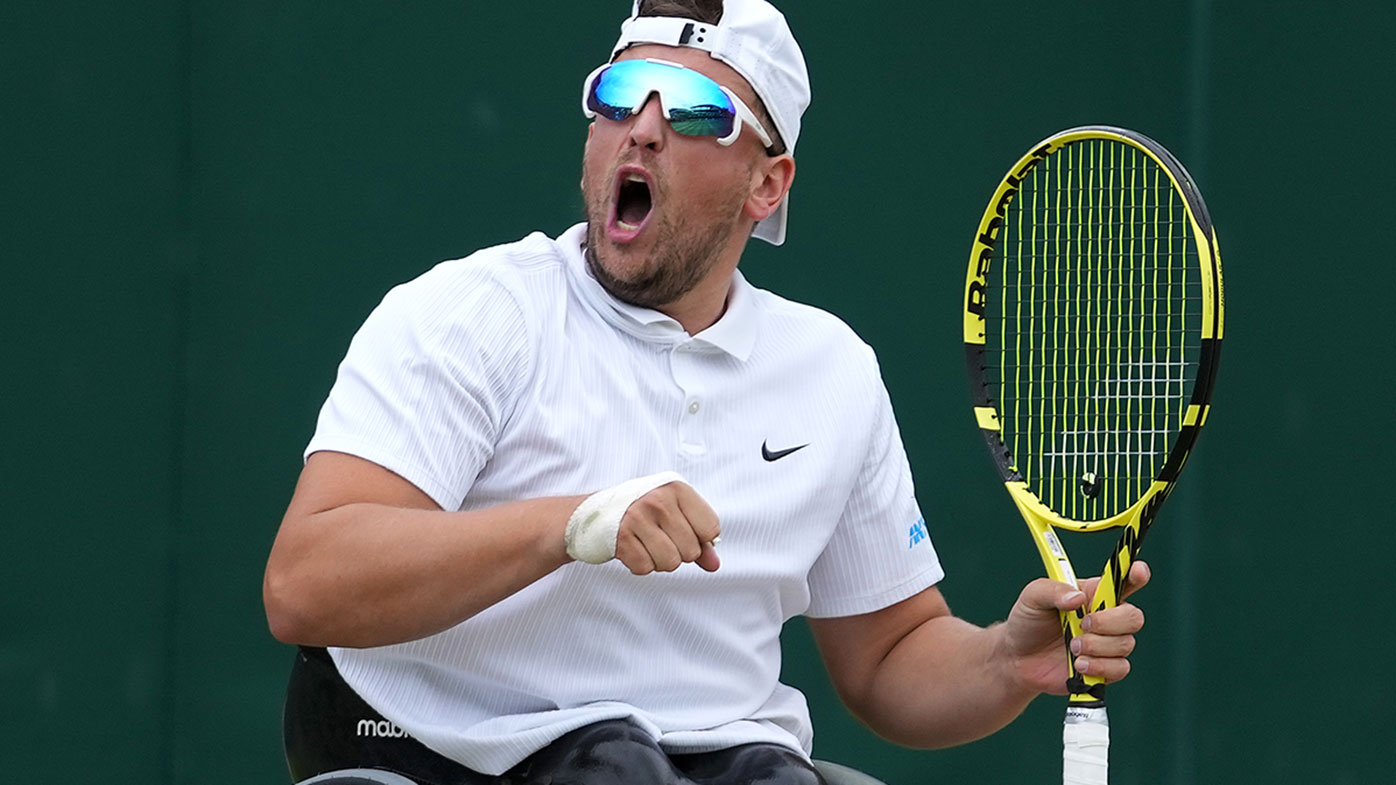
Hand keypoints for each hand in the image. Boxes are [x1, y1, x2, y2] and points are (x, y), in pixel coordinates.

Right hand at [615, 481, 721, 574]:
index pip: (711, 528)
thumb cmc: (645, 510)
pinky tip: (634, 548)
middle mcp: (658, 501)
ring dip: (661, 561)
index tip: (687, 531)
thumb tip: (714, 565)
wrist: (598, 510)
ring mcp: (638, 518)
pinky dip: (641, 564)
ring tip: (649, 544)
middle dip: (680, 553)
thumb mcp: (676, 513)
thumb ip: (699, 538)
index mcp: (677, 489)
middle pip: (691, 551)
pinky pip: (645, 568)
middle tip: (662, 538)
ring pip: (670, 562)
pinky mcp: (621, 538)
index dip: (702, 539)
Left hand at [996, 561, 1149, 695]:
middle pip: (1133, 616)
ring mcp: (1108, 643)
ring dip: (1097, 646)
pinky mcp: (1105, 668)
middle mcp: (1107, 617)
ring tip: (1072, 647)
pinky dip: (1099, 666)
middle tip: (1083, 625)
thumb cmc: (1028, 622)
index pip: (1124, 580)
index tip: (1138, 571)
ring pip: (1126, 643)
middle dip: (1110, 622)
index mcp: (1093, 594)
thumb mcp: (1032, 597)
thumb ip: (1053, 590)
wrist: (1018, 658)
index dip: (1137, 574)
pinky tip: (1079, 665)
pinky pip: (1120, 668)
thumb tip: (1077, 598)